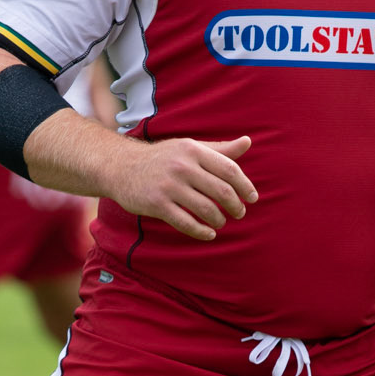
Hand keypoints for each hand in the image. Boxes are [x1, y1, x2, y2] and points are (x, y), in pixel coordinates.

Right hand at [107, 135, 257, 241]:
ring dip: (219, 220)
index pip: (229, 169)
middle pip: (221, 191)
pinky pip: (186, 222)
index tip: (253, 198)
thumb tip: (248, 142)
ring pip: (206, 209)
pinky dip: (201, 231)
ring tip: (221, 223)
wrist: (121, 167)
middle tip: (239, 213)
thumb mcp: (189, 148)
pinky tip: (208, 234)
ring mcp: (169, 186)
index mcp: (193, 149)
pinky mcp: (157, 204)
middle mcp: (182, 166)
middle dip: (235, 206)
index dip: (245, 186)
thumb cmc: (163, 158)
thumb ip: (219, 149)